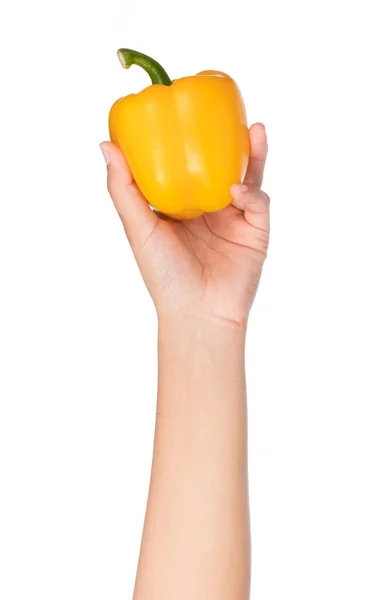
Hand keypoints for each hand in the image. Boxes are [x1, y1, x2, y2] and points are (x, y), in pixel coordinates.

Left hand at [100, 123, 269, 327]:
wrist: (198, 314)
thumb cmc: (164, 276)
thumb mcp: (139, 228)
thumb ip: (123, 188)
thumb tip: (105, 144)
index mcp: (182, 207)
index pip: (187, 164)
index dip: (188, 139)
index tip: (182, 111)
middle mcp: (209, 209)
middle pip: (221, 164)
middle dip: (228, 138)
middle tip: (228, 111)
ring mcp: (234, 219)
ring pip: (246, 177)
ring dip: (252, 153)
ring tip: (253, 129)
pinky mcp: (256, 232)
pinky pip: (258, 202)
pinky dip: (250, 192)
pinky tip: (236, 189)